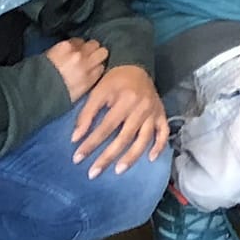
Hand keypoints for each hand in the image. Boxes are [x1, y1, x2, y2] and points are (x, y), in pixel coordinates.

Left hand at [44, 37, 108, 101]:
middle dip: (95, 55)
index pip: (102, 67)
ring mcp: (77, 53)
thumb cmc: (52, 97)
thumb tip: (92, 74)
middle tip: (86, 59)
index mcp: (89, 80)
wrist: (31, 90)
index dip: (96, 66)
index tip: (90, 68)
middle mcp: (86, 65)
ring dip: (86, 48)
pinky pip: (77, 40)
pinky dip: (74, 44)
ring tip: (77, 53)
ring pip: (93, 43)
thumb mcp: (75, 96)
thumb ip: (87, 83)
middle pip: (102, 52)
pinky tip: (67, 50)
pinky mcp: (65, 45)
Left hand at [71, 62, 168, 176]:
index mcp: (125, 101)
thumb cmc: (114, 80)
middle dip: (108, 157)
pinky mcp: (161, 114)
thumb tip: (75, 138)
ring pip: (144, 139)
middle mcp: (141, 108)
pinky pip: (164, 132)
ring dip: (132, 157)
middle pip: (124, 137)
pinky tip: (151, 158)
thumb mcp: (97, 92)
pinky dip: (159, 146)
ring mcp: (153, 112)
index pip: (106, 128)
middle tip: (93, 173)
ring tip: (118, 170)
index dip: (91, 144)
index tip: (77, 158)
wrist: (136, 66)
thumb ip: (86, 114)